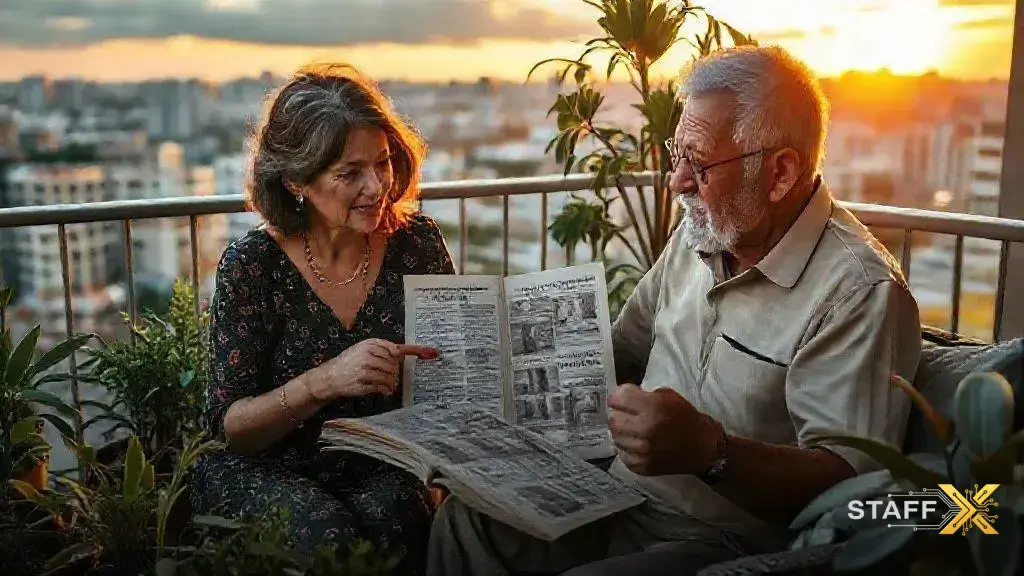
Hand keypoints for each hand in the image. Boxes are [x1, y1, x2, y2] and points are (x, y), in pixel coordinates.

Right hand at [307, 339, 439, 400]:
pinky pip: (383, 387)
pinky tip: (384, 391)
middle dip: (395, 373)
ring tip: (387, 385)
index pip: (398, 348)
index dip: (417, 351)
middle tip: (389, 377)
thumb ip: (383, 350)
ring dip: (391, 383)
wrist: (331, 376)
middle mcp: (369, 355)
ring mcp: (366, 369)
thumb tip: (403, 354)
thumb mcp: (365, 349)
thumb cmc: (351, 361)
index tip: (433, 353)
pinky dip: (386, 390)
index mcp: (371, 344)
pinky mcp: (363, 383)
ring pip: (390, 377)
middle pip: (395, 366)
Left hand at [607, 384, 722, 475]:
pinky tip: (638, 443)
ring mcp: (642, 451)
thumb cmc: (688, 419)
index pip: (618, 398)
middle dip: (619, 413)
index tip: (625, 397)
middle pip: (613, 419)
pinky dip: (627, 447)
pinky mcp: (642, 467)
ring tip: (634, 429)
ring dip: (622, 431)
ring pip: (616, 437)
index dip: (620, 396)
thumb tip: (625, 397)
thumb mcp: (670, 397)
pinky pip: (622, 454)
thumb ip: (646, 395)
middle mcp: (644, 429)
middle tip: (628, 414)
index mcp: (653, 408)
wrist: (705, 450)